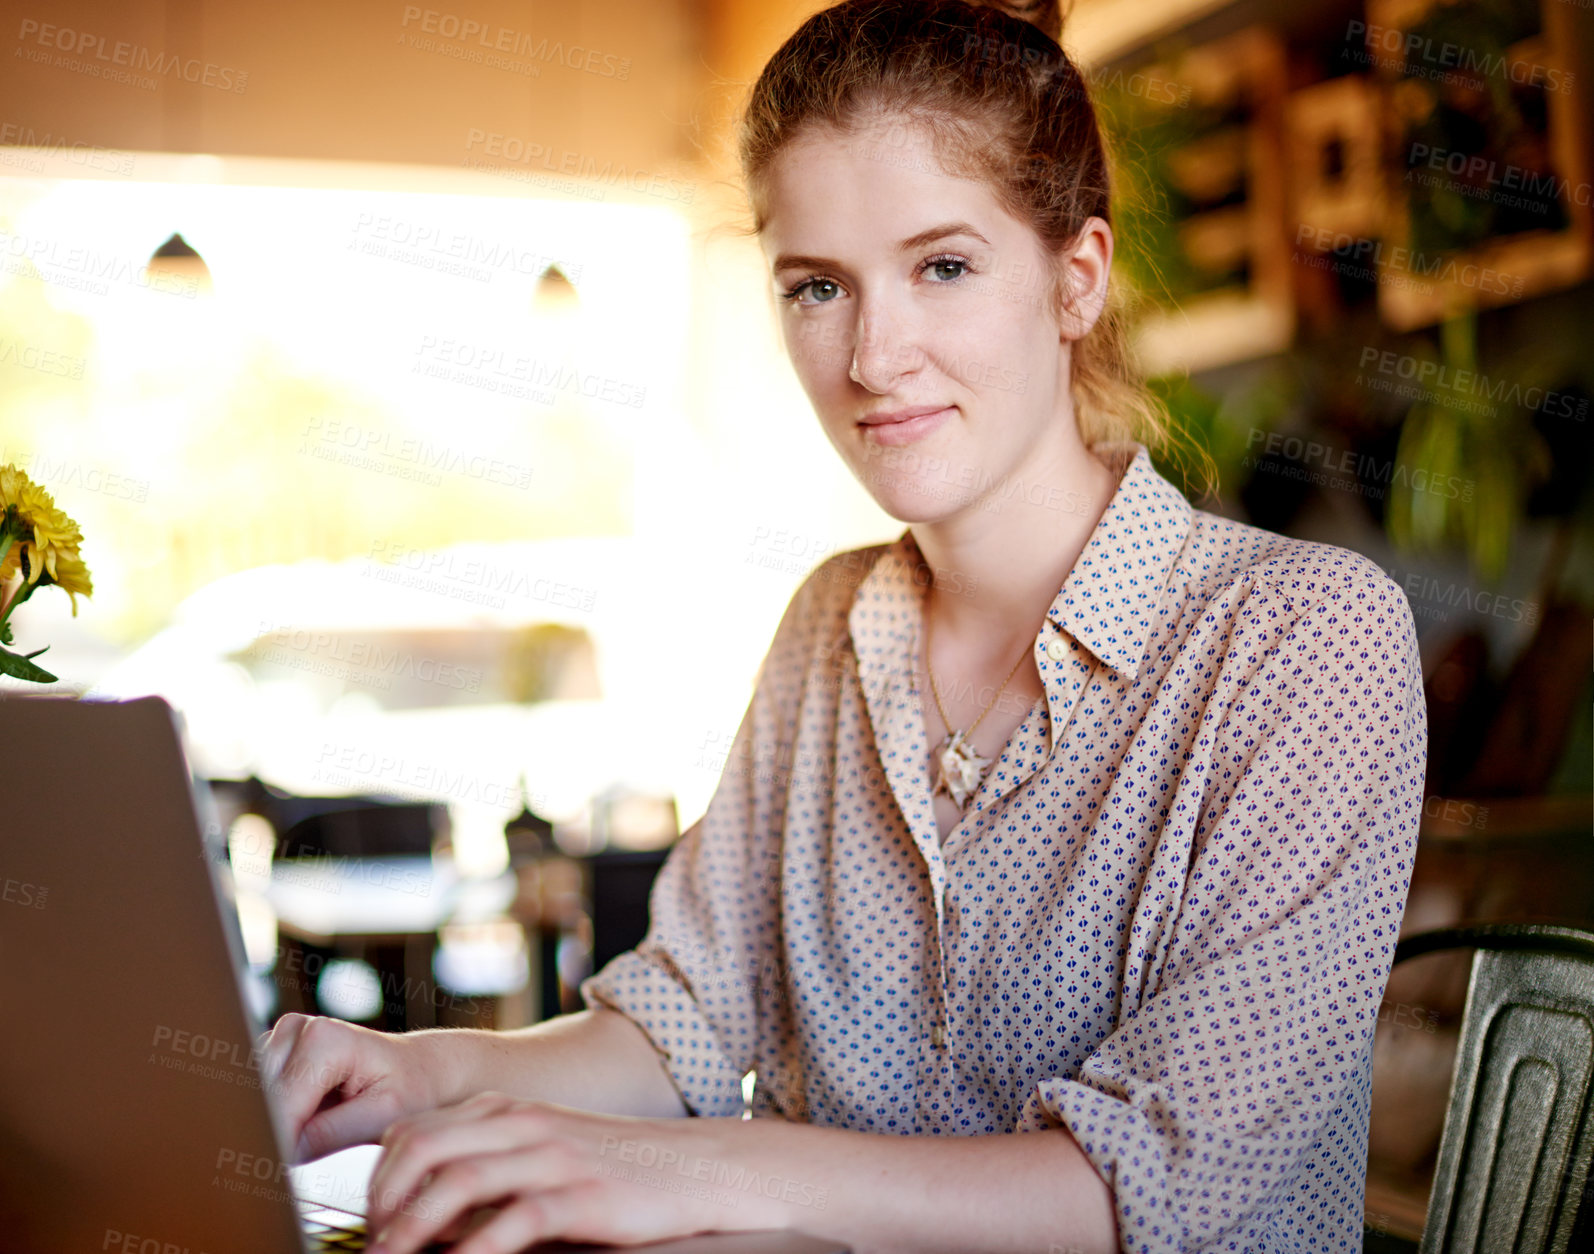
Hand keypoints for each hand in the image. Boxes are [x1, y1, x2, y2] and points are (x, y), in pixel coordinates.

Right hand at [256, 1013, 452, 1162]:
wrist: (422, 1070)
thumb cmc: (411, 1088)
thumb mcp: (381, 1118)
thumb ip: (328, 1135)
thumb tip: (280, 1153)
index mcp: (324, 1039)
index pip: (281, 1107)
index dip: (280, 1146)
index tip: (279, 1177)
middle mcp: (298, 1029)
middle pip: (262, 1101)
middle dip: (275, 1134)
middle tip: (296, 1164)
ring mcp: (284, 1038)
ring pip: (254, 1099)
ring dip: (274, 1124)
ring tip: (318, 1133)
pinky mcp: (278, 1053)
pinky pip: (259, 1095)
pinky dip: (276, 1115)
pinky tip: (309, 1120)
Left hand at [364, 1093, 751, 1253]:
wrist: (700, 1167)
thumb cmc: (618, 1167)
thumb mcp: (545, 1150)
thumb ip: (490, 1164)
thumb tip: (423, 1215)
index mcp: (507, 1111)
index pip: (414, 1130)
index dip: (376, 1178)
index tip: (365, 1221)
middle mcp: (523, 1124)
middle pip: (422, 1148)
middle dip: (381, 1202)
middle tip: (370, 1244)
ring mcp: (553, 1156)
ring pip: (458, 1180)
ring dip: (412, 1227)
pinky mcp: (583, 1195)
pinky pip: (516, 1219)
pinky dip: (477, 1248)